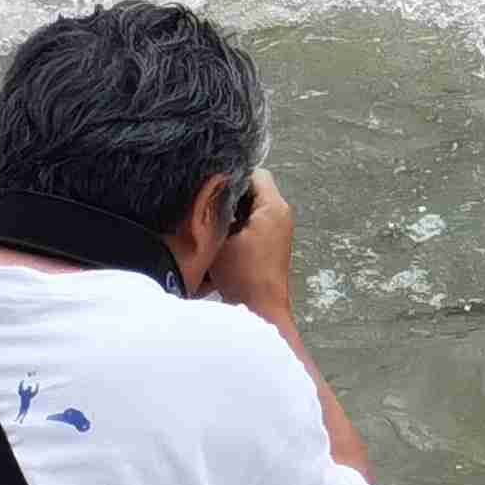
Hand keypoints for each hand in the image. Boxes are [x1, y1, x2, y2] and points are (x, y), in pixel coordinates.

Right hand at [204, 169, 295, 316]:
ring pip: (248, 210)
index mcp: (273, 207)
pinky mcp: (268, 246)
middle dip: (228, 196)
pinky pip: (249, 226)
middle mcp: (279, 215)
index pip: (255, 173)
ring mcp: (276, 231)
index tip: (209, 183)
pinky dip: (233, 229)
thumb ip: (216, 211)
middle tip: (205, 203)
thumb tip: (208, 193)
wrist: (259, 310)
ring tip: (208, 221)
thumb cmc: (243, 275)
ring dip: (228, 214)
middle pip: (251, 191)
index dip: (231, 175)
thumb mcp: (220, 238)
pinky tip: (216, 239)